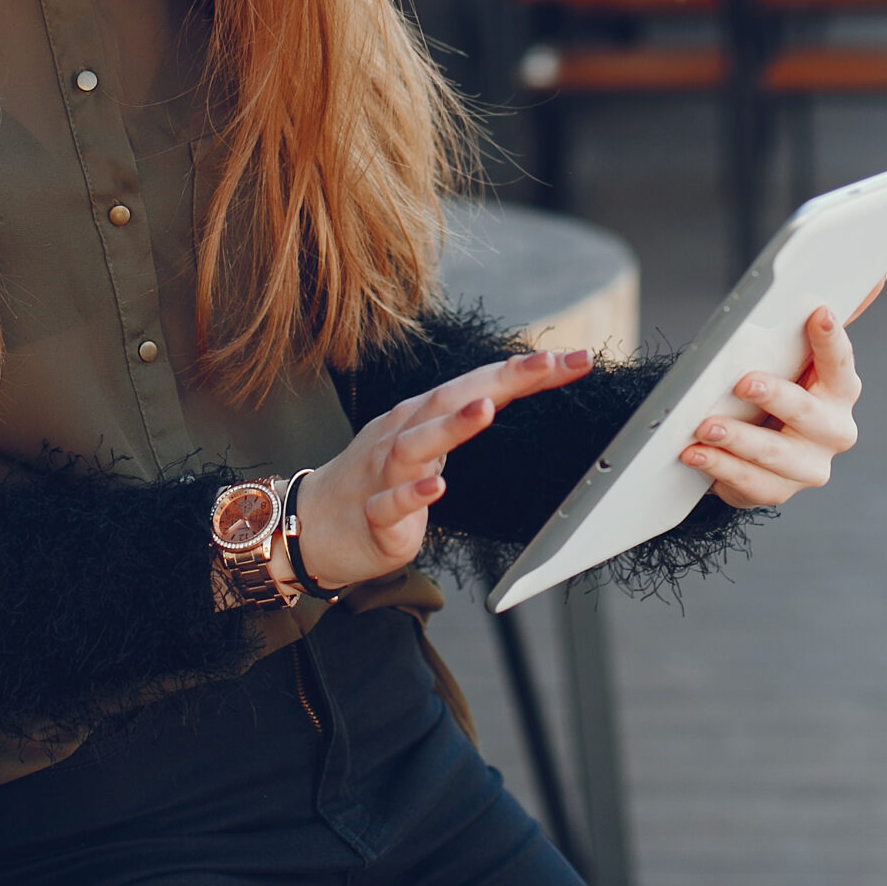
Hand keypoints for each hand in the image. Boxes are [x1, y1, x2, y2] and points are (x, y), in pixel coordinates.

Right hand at [289, 347, 596, 588]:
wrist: (310, 526)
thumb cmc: (375, 483)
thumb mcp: (425, 448)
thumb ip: (461, 423)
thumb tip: (509, 398)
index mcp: (422, 417)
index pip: (480, 384)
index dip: (527, 370)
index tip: (576, 359)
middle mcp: (402, 434)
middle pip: (453, 398)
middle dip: (503, 379)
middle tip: (549, 362)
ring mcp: (383, 472)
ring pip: (417, 444)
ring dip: (452, 426)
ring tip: (486, 411)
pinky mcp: (373, 516)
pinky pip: (391, 503)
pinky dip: (413, 495)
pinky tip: (436, 489)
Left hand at [679, 276, 878, 508]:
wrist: (759, 447)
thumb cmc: (781, 388)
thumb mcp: (796, 355)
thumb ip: (829, 318)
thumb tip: (876, 274)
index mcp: (841, 390)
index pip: (841, 362)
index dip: (831, 339)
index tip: (818, 313)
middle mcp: (834, 430)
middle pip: (810, 415)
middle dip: (777, 398)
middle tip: (743, 382)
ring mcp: (809, 466)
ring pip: (776, 455)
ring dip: (738, 441)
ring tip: (703, 427)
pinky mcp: (779, 491)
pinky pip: (751, 483)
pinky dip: (720, 468)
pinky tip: (694, 454)